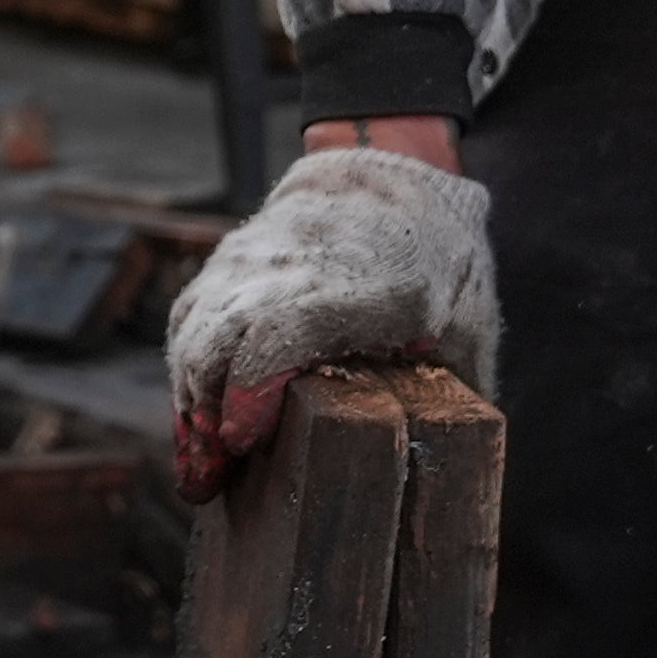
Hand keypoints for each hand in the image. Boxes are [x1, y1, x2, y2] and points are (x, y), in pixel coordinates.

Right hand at [165, 134, 495, 501]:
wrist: (396, 177)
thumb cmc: (443, 266)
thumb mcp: (470, 327)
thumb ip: (454, 395)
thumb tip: (446, 470)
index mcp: (380, 288)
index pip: (287, 327)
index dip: (253, 388)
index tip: (242, 442)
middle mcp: (301, 266)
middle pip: (224, 334)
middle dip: (209, 414)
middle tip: (213, 479)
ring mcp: (257, 259)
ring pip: (196, 329)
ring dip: (191, 402)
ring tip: (201, 466)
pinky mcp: (229, 261)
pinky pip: (189, 319)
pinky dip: (186, 374)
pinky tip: (197, 422)